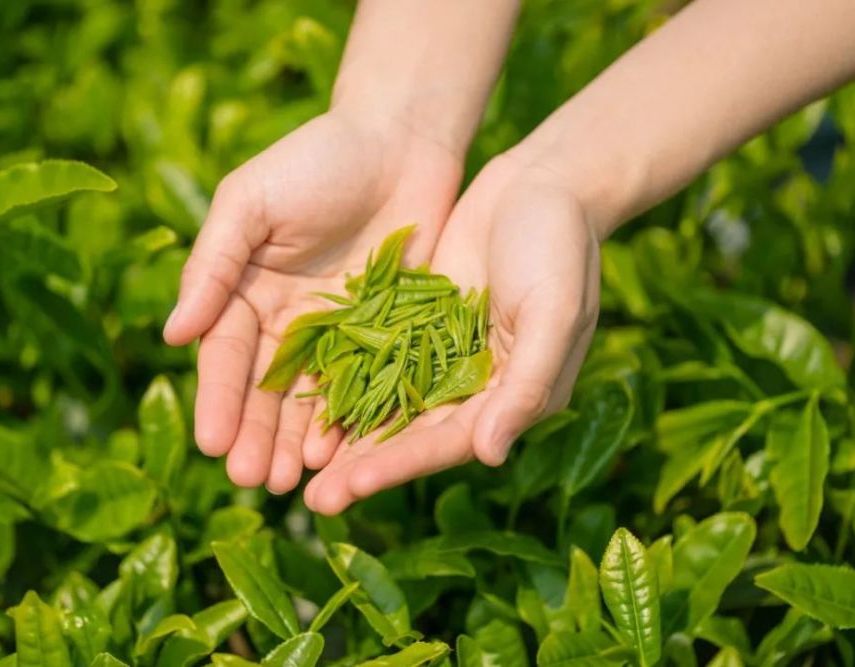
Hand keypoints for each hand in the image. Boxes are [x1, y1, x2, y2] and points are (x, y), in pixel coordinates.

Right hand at [163, 109, 462, 493]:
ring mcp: (338, 330)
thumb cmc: (317, 159)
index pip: (227, 355)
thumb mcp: (251, 201)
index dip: (219, 400)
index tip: (213, 444)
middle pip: (268, 389)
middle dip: (258, 435)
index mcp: (246, 290)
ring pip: (314, 397)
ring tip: (293, 484)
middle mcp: (288, 319)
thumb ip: (214, 264)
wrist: (400, 140)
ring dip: (300, 441)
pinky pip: (366, 384)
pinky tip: (343, 454)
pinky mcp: (385, 332)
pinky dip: (352, 419)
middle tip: (254, 482)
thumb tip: (173, 334)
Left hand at [303, 154, 601, 513]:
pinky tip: (302, 398)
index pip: (448, 442)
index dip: (399, 464)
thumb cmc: (560, 249)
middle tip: (310, 501)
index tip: (350, 485)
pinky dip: (343, 380)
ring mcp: (439, 354)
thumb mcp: (553, 314)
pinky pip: (374, 358)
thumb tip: (490, 455)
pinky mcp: (415, 322)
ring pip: (385, 404)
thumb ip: (525, 385)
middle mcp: (473, 387)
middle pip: (409, 435)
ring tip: (294, 464)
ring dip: (344, 434)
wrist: (543, 186)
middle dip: (360, 466)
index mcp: (510, 396)